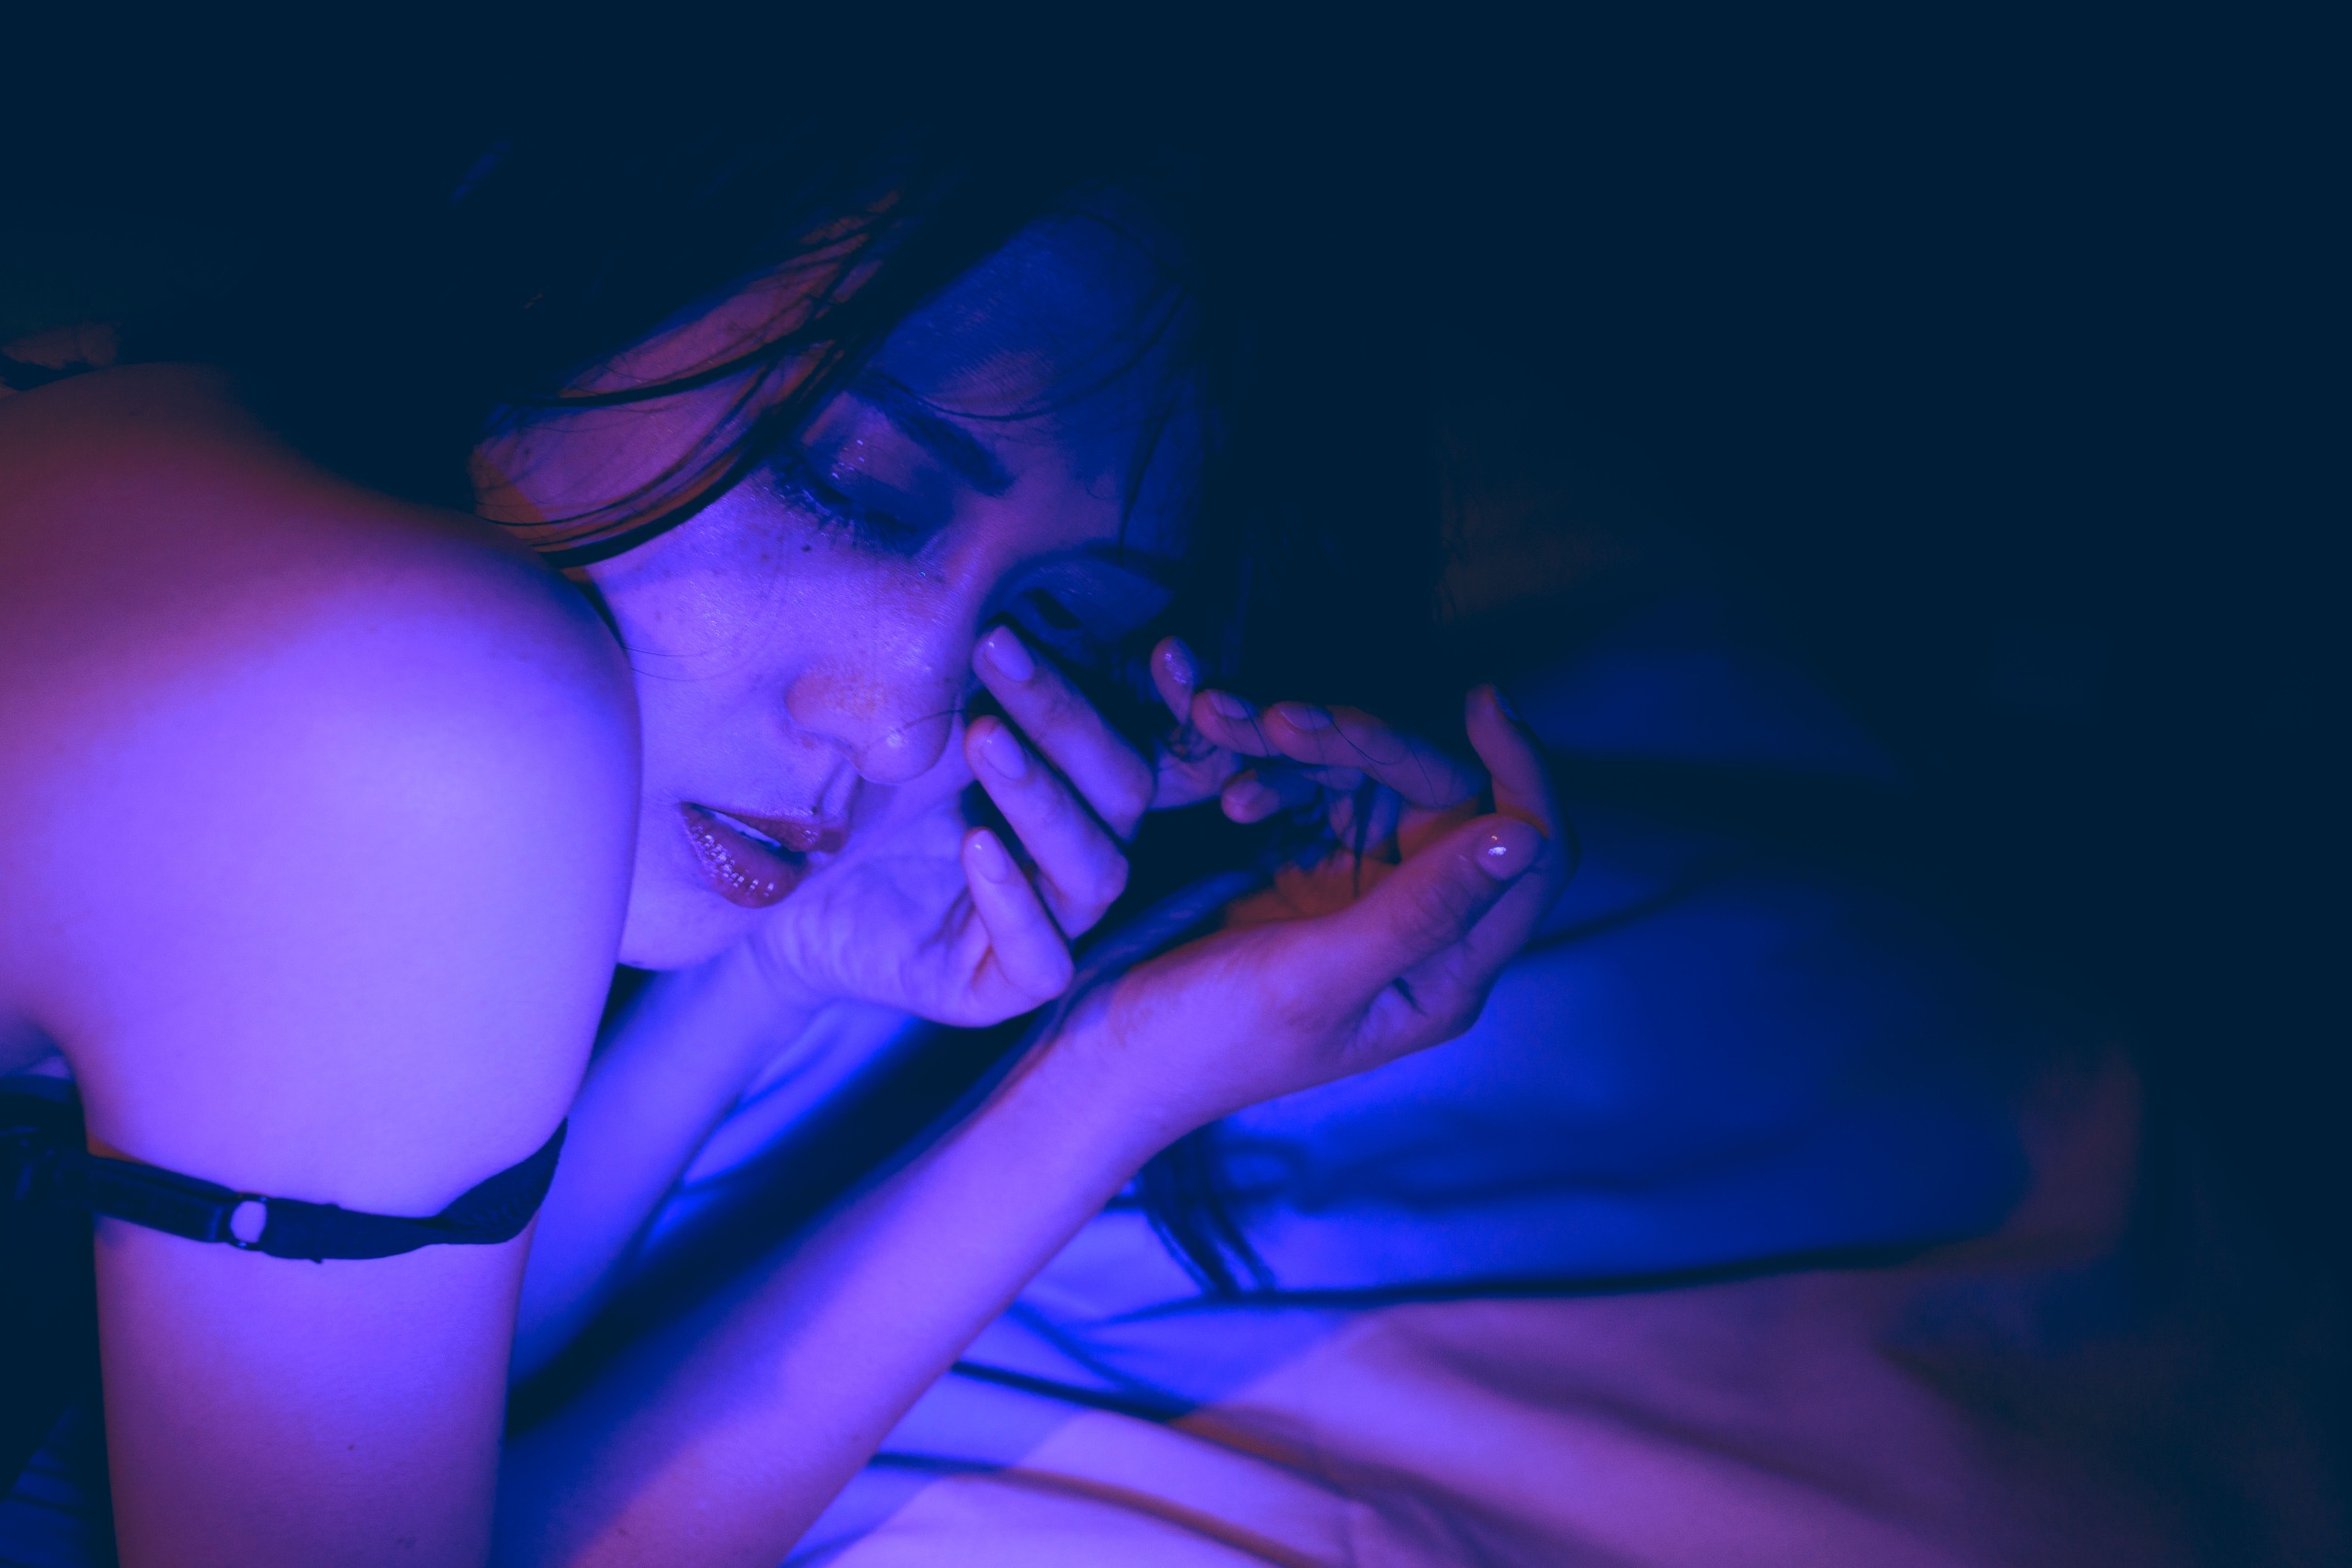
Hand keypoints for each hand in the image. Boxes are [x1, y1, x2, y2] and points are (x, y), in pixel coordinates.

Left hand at [742, 628, 1247, 1026]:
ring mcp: (1050, 923)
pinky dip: (1013, 903)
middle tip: (998, 650)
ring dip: (1045, 798)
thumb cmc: (854, 794)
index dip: (1150, 690)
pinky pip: (1041, 959)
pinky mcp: (1002, 986)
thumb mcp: (910, 722)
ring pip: (1096, 868)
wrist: (775, 891)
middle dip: (1066, 716)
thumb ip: (970, 675)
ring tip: (985, 742)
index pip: (1133, 730)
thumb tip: (1000, 576)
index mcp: (1076, 783)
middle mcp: (1078, 850)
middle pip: (1124, 788)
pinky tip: (975, 846)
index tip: (1124, 634)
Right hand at [1053, 684, 1571, 1134]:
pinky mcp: (1302, 861)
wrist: (1100, 1048)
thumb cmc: (1208, 1042)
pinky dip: (1267, 762)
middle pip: (1442, 792)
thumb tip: (1524, 833)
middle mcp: (1418, 922)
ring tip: (1229, 725)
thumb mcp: (1315, 977)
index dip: (1521, 772)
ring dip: (1303, 740)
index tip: (1477, 700)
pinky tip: (1222, 781)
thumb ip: (1420, 909)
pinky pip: (1310, 780)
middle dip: (1367, 742)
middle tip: (1284, 719)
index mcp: (1447, 970)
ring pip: (1370, 774)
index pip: (1532, 854)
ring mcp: (1359, 887)